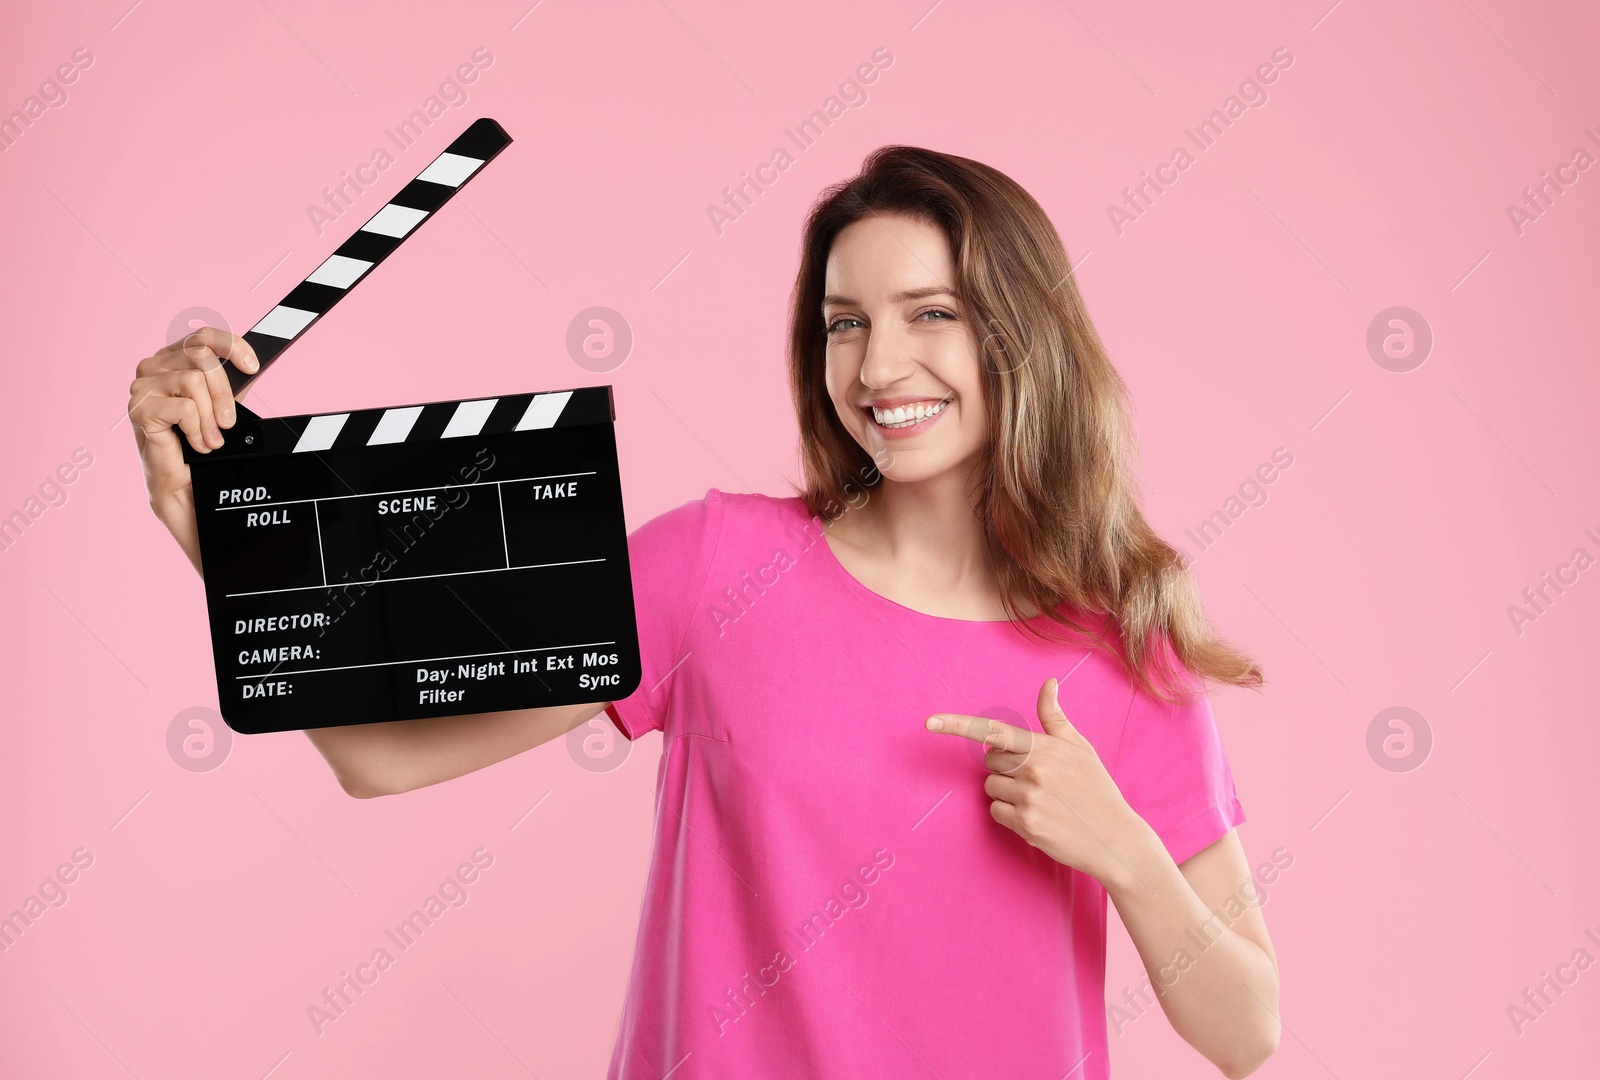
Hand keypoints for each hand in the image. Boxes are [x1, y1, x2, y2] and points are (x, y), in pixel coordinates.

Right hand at [127, 325, 258, 570]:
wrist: (187, 488)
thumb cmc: (203, 447)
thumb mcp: (225, 407)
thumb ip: (233, 382)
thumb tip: (254, 362)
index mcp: (175, 360)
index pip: (203, 336)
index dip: (231, 346)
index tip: (253, 368)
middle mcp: (154, 367)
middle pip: (201, 358)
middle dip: (225, 393)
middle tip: (227, 423)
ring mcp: (142, 387)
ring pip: (194, 381)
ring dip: (210, 417)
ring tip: (209, 439)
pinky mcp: (139, 409)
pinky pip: (184, 406)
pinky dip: (197, 429)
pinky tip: (195, 444)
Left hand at [926, 677, 1145, 887]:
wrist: (1115, 838)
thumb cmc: (1096, 789)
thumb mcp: (1080, 748)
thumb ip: (1055, 718)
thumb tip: (1049, 683)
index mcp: (1045, 747)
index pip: (992, 730)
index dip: (956, 725)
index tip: (929, 722)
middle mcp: (1034, 770)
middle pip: (990, 761)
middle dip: (1005, 767)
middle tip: (1036, 778)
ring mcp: (1029, 799)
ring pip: (991, 787)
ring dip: (1007, 792)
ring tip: (1039, 799)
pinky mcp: (1026, 825)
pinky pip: (995, 812)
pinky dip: (1008, 815)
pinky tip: (1036, 817)